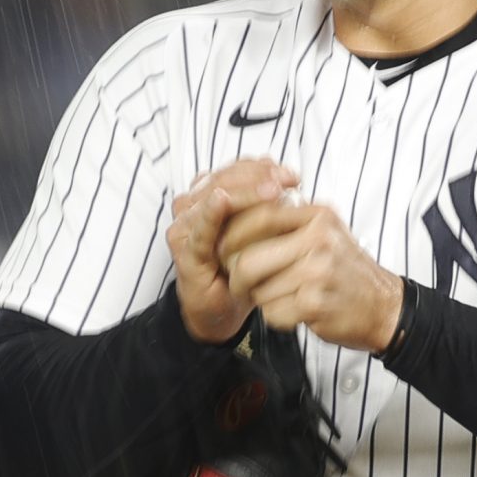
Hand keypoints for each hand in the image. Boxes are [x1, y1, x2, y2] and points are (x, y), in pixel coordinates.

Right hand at [166, 159, 300, 342]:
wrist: (223, 309)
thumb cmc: (242, 265)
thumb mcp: (260, 229)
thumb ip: (266, 202)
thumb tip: (288, 175)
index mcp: (208, 195)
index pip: (234, 170)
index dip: (261, 167)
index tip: (292, 175)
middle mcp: (191, 206)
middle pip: (223, 179)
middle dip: (257, 176)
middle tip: (287, 181)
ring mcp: (185, 228)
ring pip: (212, 197)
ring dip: (243, 191)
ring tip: (272, 190)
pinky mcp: (185, 251)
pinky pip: (198, 229)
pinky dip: (210, 213)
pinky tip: (222, 201)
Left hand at [216, 199, 404, 352]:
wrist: (384, 307)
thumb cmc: (346, 271)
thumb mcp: (326, 232)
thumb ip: (290, 220)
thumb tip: (238, 213)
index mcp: (318, 217)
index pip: (260, 215)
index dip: (233, 232)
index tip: (223, 246)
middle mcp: (319, 240)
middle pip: (249, 258)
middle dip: (236, 276)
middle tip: (239, 283)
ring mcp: (318, 272)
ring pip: (258, 289)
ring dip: (260, 299)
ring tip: (279, 297)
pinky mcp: (315, 304)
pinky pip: (272, 312)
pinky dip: (276, 317)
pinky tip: (293, 312)